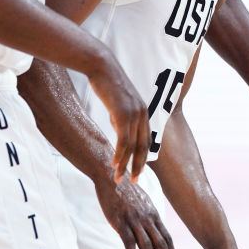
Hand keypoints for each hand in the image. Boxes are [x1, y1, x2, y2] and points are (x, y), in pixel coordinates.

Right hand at [87, 56, 150, 182]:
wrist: (102, 66)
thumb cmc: (107, 82)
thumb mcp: (118, 103)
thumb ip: (121, 116)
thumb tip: (119, 128)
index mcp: (143, 111)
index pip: (146, 139)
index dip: (143, 156)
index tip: (139, 170)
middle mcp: (142, 114)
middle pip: (143, 146)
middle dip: (139, 166)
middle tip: (134, 182)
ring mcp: (134, 114)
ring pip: (132, 147)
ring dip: (126, 165)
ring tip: (120, 179)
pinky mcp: (123, 114)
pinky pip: (123, 141)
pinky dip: (119, 155)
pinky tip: (114, 165)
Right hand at [95, 173, 174, 248]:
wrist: (110, 177)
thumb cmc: (125, 190)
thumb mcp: (142, 202)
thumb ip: (148, 216)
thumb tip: (153, 229)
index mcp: (153, 214)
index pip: (166, 237)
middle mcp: (146, 218)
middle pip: (160, 243)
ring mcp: (134, 219)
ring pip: (146, 244)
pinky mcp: (120, 221)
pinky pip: (128, 241)